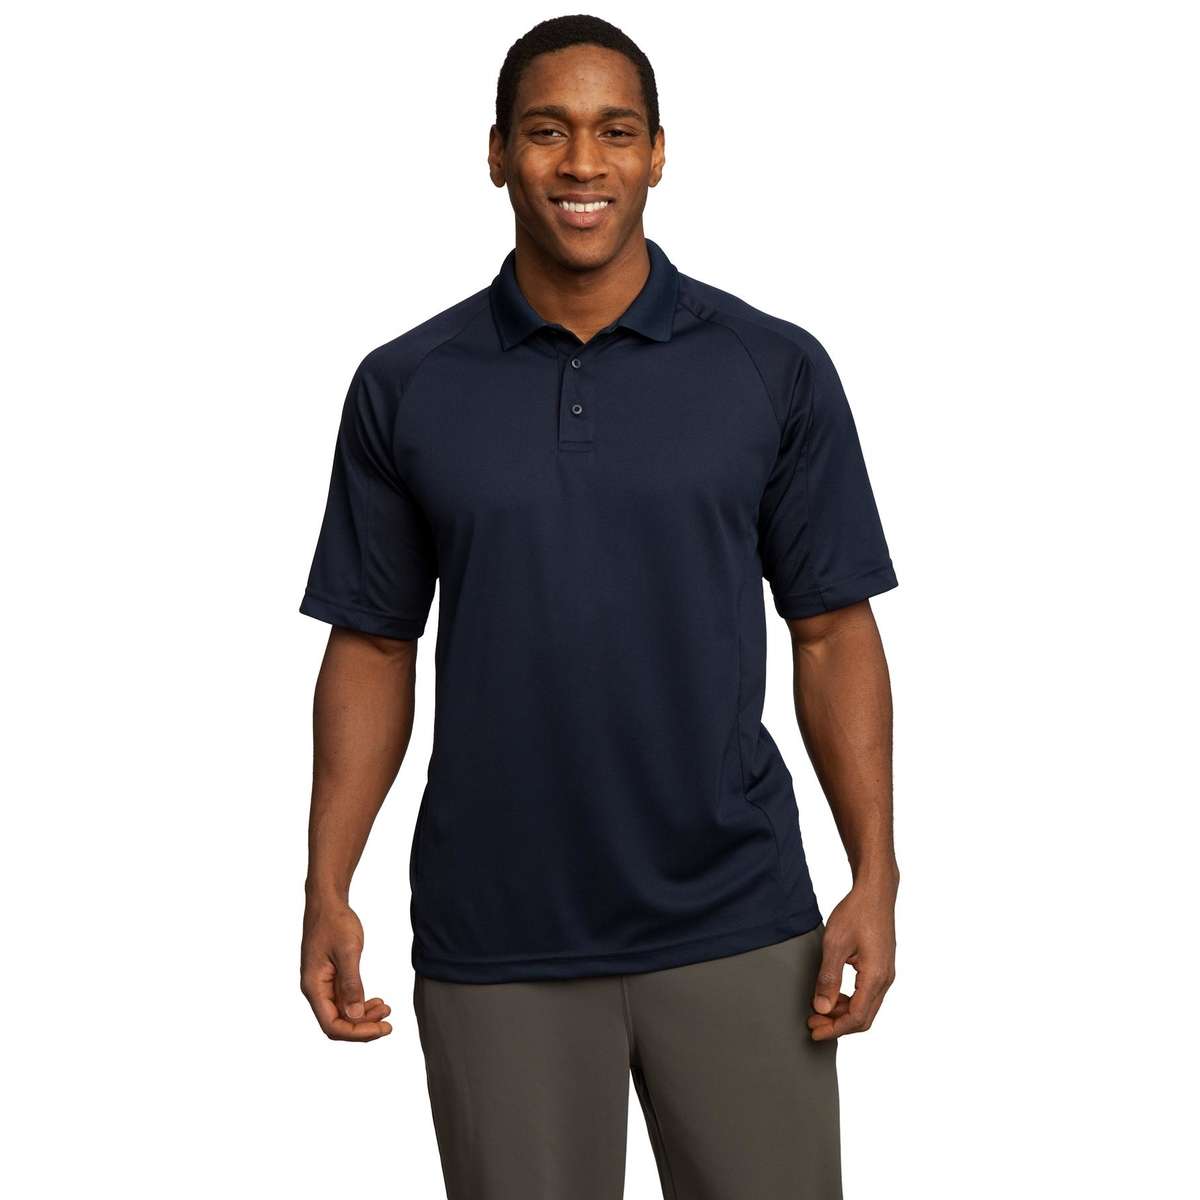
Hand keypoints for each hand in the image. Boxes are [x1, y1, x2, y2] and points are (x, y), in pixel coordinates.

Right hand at [301, 900, 392, 1040]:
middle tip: (388, 1023)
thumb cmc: (335, 922)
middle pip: (337, 1023)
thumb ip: (351, 984)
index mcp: (314, 987)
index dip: (357, 1033)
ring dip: (364, 1017)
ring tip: (386, 1010)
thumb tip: (355, 1015)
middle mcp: (315, 990)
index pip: (332, 1025)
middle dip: (363, 1027)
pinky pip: (344, 1000)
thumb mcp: (347, 951)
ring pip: (342, 1014)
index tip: (382, 1028)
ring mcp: (323, 985)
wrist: (328, 903)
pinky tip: (377, 1002)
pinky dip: (361, 1004)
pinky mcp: (331, 978)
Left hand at [808, 878, 896, 1040]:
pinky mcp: (881, 967)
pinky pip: (866, 994)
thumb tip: (822, 1008)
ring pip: (865, 1006)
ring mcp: (885, 974)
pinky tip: (832, 995)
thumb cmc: (856, 913)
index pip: (856, 1017)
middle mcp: (885, 979)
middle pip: (863, 1017)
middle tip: (812, 1023)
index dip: (834, 1029)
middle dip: (837, 1025)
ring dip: (842, 1013)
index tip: (814, 1031)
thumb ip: (829, 978)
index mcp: (876, 977)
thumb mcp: (835, 943)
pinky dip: (849, 1000)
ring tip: (818, 1010)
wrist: (875, 892)